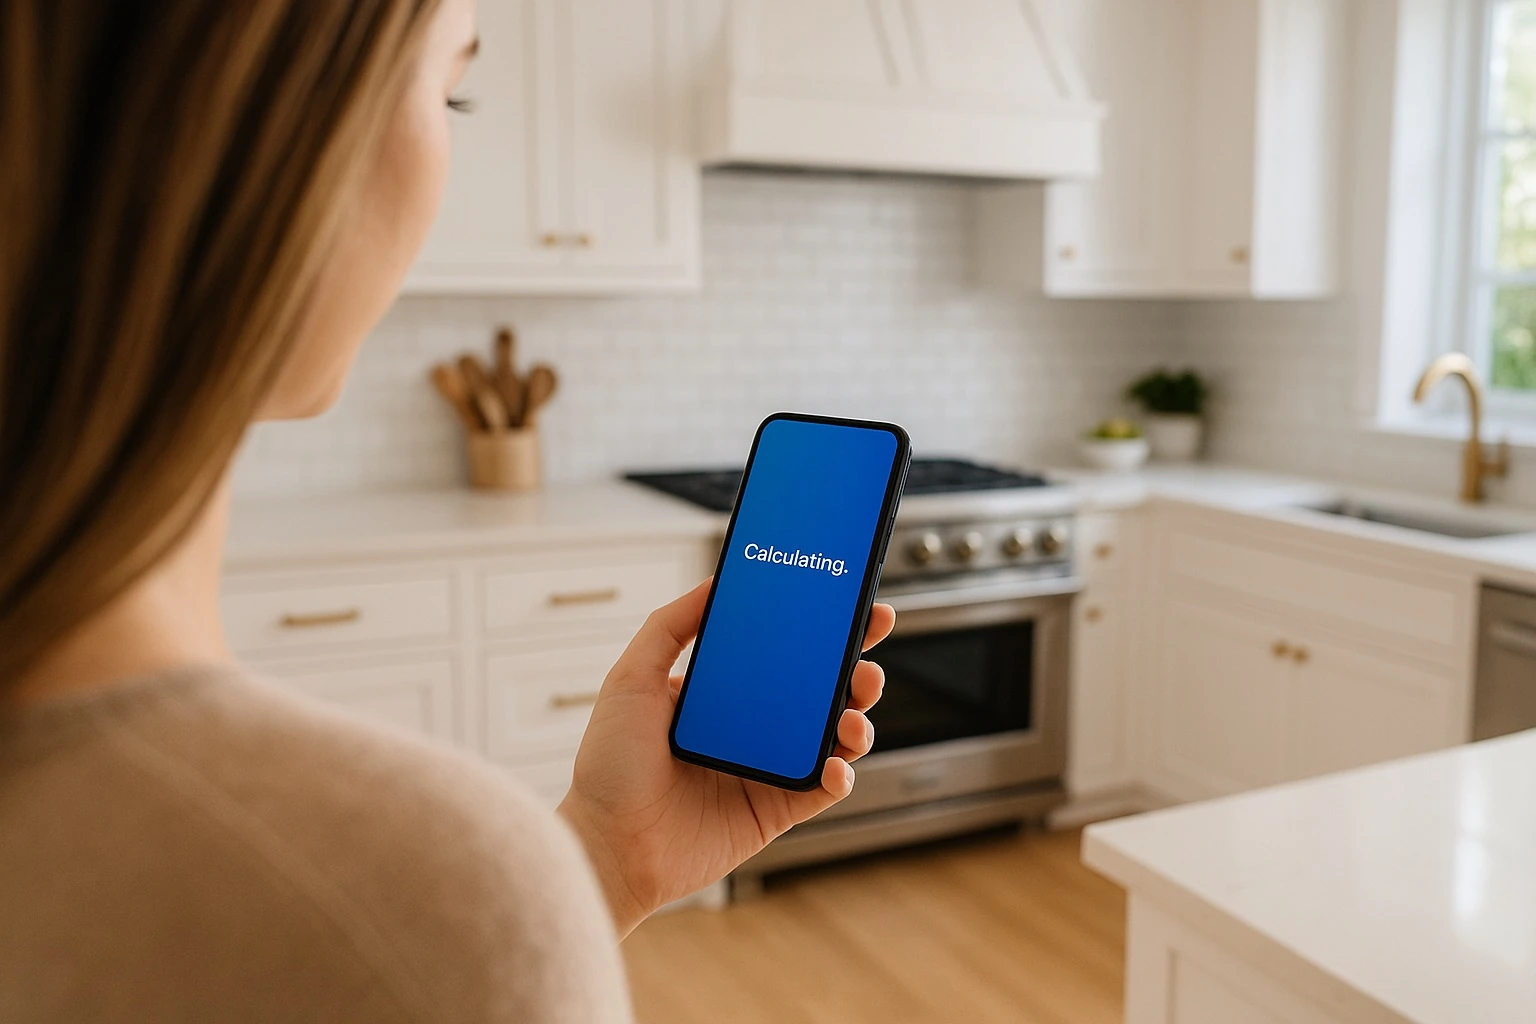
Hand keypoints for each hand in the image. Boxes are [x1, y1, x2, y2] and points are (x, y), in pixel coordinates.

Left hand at [557, 578, 893, 936]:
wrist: (607, 845)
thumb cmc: (609, 767)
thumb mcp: (631, 680)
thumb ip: (668, 626)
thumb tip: (715, 582)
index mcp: (723, 692)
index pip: (781, 651)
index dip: (818, 629)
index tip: (847, 603)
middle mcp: (751, 728)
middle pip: (819, 690)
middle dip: (855, 665)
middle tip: (869, 648)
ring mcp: (767, 768)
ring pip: (833, 735)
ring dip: (857, 716)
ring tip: (855, 708)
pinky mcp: (776, 809)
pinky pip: (823, 787)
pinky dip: (842, 772)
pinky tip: (836, 763)